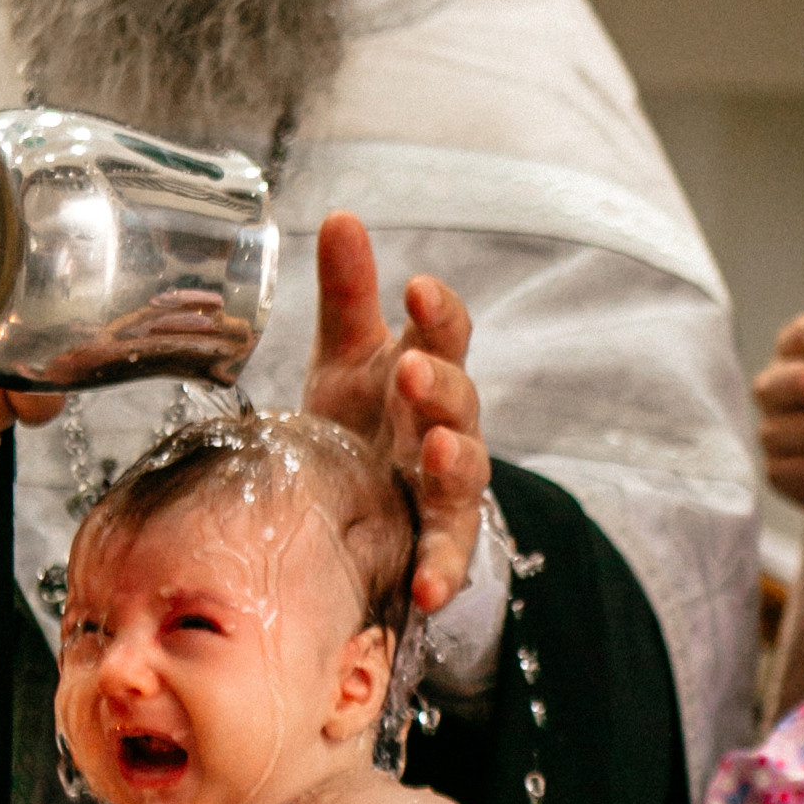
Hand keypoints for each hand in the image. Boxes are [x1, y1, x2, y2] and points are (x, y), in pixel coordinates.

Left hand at [302, 211, 489, 612]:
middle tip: (413, 369)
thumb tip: (340, 215)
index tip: (416, 287)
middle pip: (459, 399)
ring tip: (436, 452)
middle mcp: (444, 425)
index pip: (445, 332)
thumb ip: (348, 292)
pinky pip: (445, 558)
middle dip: (441, 383)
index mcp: (424, 370)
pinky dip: (440, 572)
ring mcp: (443, 488)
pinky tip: (425, 588)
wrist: (357, 505)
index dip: (438, 311)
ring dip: (454, 462)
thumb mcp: (347, 355)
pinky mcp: (433, 545)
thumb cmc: (360, 419)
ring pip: (463, 473)